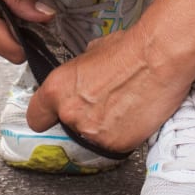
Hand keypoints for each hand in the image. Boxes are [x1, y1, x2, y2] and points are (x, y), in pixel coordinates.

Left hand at [26, 21, 194, 154]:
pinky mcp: (117, 145)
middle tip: (103, 103)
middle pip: (68, 127)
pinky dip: (123, 134)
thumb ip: (78, 74)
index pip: (36, 117)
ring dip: (104, 127)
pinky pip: (115, 144)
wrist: (158, 59)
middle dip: (82, 119)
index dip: (46, 116)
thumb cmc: (128, 50)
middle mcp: (71, 114)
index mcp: (58, 89)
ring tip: (124, 106)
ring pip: (92, 138)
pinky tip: (134, 114)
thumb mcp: (91, 53)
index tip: (52, 116)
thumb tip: (81, 79)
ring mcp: (93, 133)